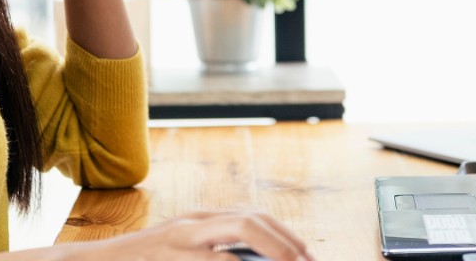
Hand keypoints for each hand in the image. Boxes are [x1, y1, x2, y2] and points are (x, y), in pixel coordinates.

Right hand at [74, 211, 312, 260]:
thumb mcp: (182, 252)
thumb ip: (217, 254)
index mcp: (200, 220)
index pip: (253, 217)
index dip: (285, 236)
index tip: (307, 256)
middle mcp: (193, 223)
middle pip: (250, 220)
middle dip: (285, 242)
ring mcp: (180, 238)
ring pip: (237, 230)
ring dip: (270, 248)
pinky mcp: (168, 254)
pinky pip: (211, 259)